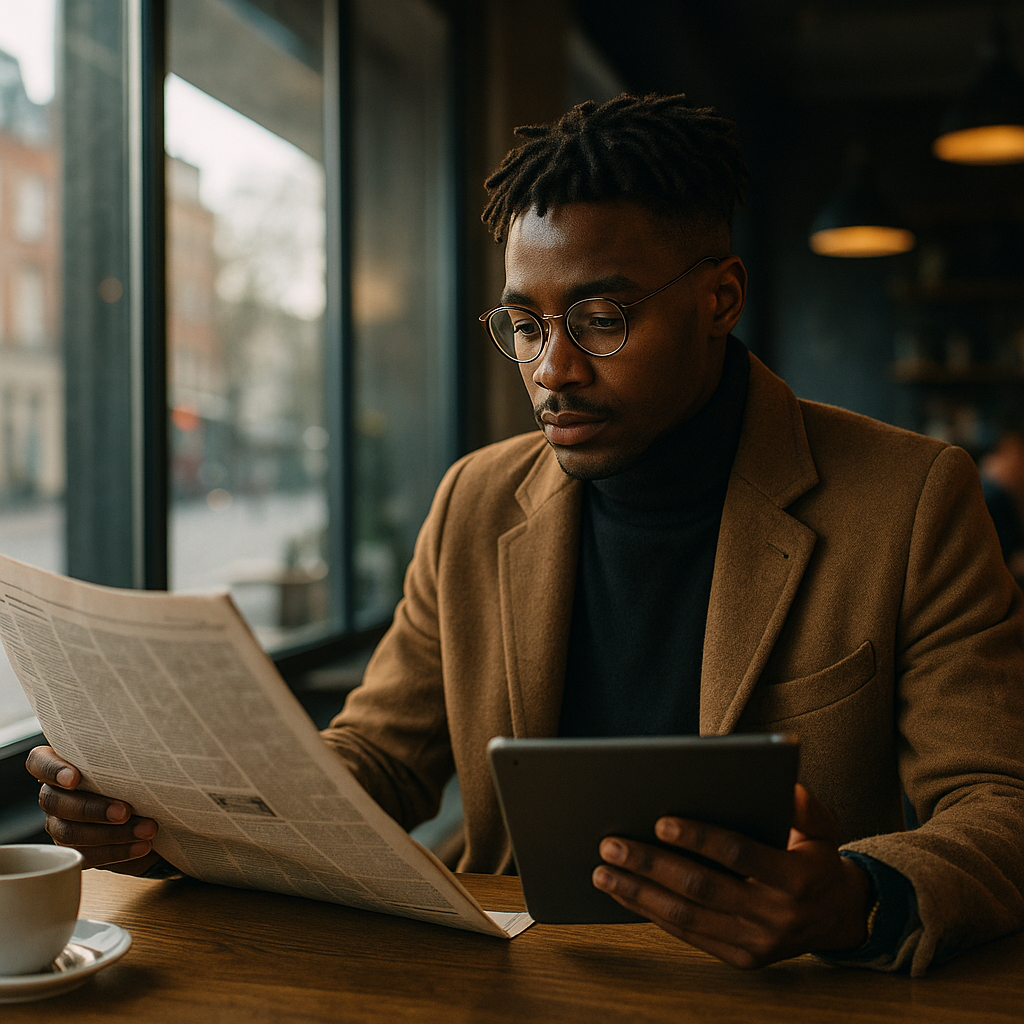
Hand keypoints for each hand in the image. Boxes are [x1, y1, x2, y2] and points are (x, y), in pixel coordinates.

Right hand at [26, 745, 161, 874]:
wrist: (149, 805)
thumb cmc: (135, 774)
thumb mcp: (130, 762)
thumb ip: (126, 757)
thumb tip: (150, 756)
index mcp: (61, 766)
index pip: (39, 762)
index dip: (52, 770)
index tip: (74, 779)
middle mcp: (54, 795)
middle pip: (55, 802)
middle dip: (92, 809)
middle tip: (125, 811)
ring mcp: (60, 824)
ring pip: (70, 833)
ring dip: (112, 834)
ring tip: (146, 831)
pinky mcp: (75, 849)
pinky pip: (87, 856)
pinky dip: (118, 852)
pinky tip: (142, 848)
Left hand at [592, 783, 872, 968]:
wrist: (838, 917)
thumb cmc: (818, 859)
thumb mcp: (824, 828)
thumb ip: (805, 807)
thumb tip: (787, 787)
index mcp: (797, 878)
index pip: (740, 854)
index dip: (700, 838)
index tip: (660, 822)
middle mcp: (775, 915)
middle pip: (702, 887)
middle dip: (651, 865)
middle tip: (611, 844)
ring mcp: (756, 942)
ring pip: (687, 917)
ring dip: (639, 894)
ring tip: (603, 872)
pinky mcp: (741, 958)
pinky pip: (688, 935)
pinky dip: (652, 914)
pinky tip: (624, 894)